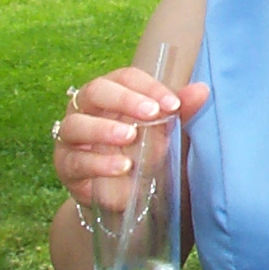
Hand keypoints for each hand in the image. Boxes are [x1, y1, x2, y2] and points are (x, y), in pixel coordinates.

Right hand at [52, 67, 208, 208]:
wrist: (123, 192)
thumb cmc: (142, 150)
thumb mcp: (164, 130)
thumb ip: (180, 110)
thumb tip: (202, 89)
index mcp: (110, 92)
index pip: (125, 77)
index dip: (148, 87)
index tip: (172, 103)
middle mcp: (85, 109)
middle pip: (95, 91)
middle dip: (123, 99)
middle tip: (151, 112)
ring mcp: (71, 138)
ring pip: (77, 125)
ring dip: (105, 129)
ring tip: (130, 136)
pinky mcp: (66, 166)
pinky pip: (76, 161)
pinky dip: (100, 163)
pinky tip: (122, 166)